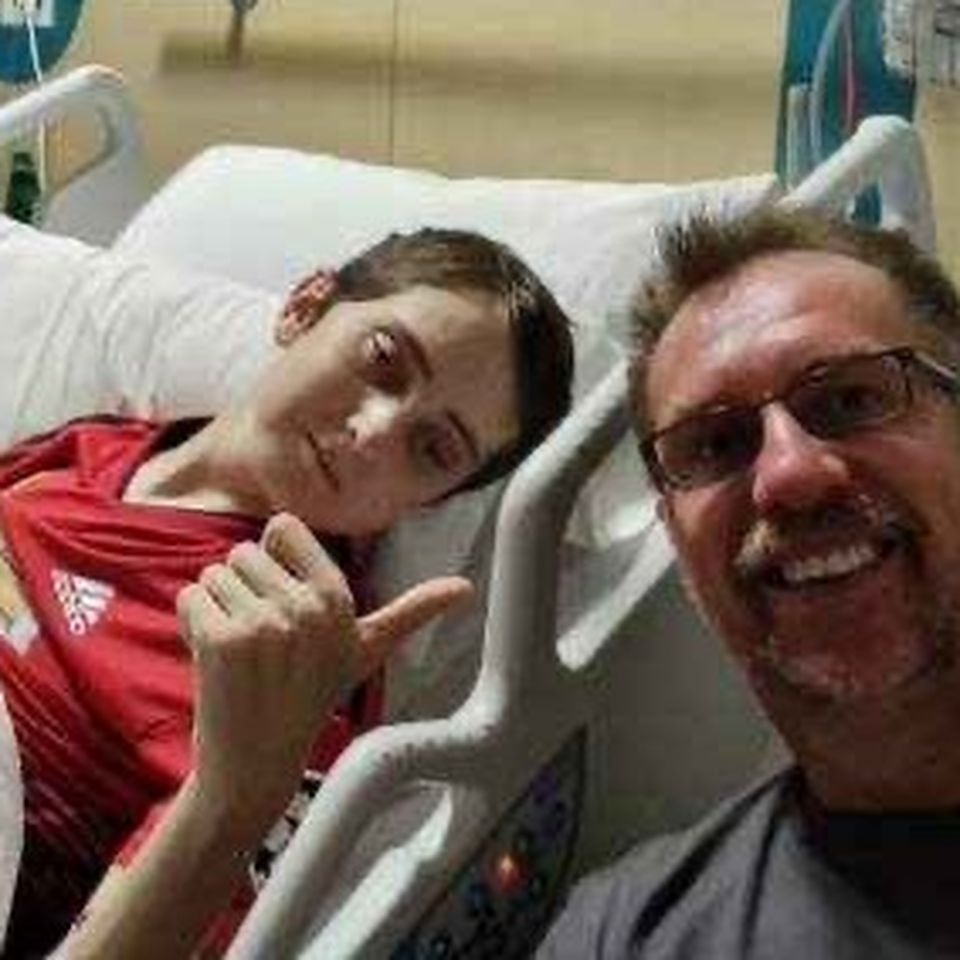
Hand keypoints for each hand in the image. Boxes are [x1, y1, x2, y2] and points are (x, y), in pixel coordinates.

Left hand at [176, 512, 471, 836]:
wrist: (257, 760)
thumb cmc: (311, 696)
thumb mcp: (367, 650)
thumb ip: (413, 612)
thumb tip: (466, 588)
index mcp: (339, 599)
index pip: (282, 527)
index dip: (274, 561)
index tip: (285, 603)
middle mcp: (305, 607)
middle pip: (243, 552)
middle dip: (244, 589)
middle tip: (263, 640)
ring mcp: (263, 624)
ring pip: (214, 574)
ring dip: (218, 607)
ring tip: (241, 651)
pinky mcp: (220, 640)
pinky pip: (190, 596)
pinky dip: (193, 623)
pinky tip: (213, 658)